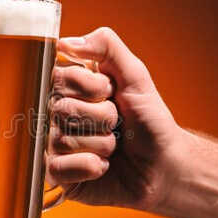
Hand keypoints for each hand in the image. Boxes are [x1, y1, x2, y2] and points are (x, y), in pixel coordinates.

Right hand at [46, 26, 193, 213]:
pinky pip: (59, 168)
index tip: (111, 93)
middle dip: (102, 118)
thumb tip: (65, 42)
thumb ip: (106, 46)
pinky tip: (103, 167)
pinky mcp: (57, 174)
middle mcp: (57, 114)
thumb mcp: (135, 75)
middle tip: (117, 124)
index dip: (94, 87)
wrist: (163, 164)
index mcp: (70, 87)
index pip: (62, 78)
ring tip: (113, 147)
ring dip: (102, 145)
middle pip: (63, 109)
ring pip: (64, 139)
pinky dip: (90, 167)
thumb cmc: (148, 120)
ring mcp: (54, 144)